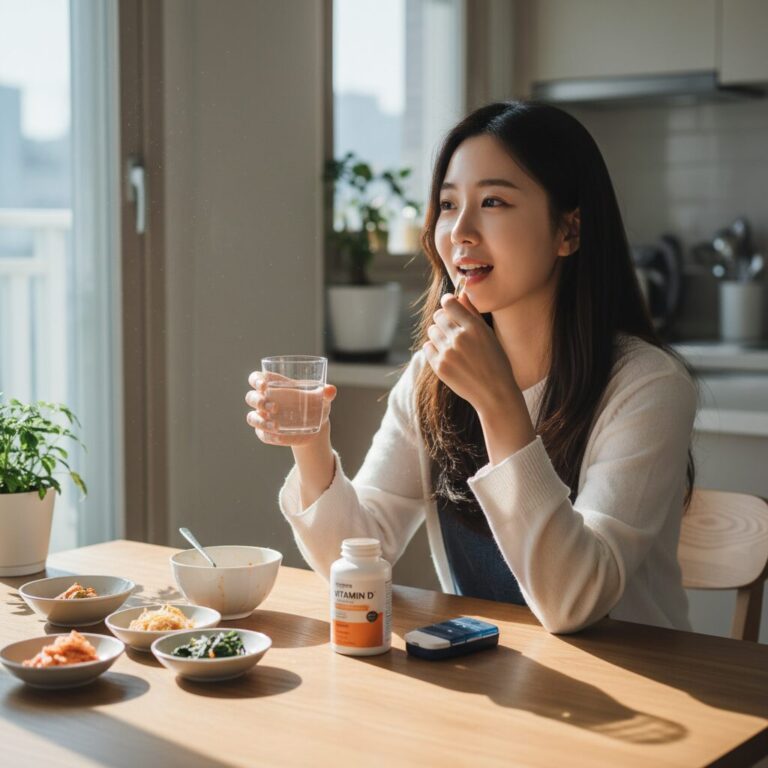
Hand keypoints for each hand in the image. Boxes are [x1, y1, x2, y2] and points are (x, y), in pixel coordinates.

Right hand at [245, 371, 336, 446]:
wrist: (316, 424)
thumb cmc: (315, 403)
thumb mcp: (321, 398)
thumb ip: (325, 393)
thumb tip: (331, 390)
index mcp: (274, 385)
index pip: (256, 378)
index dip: (256, 380)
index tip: (263, 385)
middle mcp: (265, 400)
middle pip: (251, 398)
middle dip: (259, 401)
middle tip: (275, 407)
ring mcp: (264, 417)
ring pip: (252, 418)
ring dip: (260, 421)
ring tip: (277, 426)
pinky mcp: (267, 432)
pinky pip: (262, 435)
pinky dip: (269, 436)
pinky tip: (279, 437)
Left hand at [422, 292, 519, 417]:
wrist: (494, 393)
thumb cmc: (495, 362)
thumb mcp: (488, 335)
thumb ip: (472, 313)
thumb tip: (460, 294)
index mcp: (474, 328)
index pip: (449, 303)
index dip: (448, 302)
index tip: (450, 307)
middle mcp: (460, 338)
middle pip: (438, 316)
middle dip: (443, 319)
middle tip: (452, 329)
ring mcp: (448, 353)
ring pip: (432, 331)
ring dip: (438, 334)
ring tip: (451, 344)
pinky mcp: (439, 367)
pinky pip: (427, 347)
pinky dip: (434, 349)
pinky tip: (446, 355)